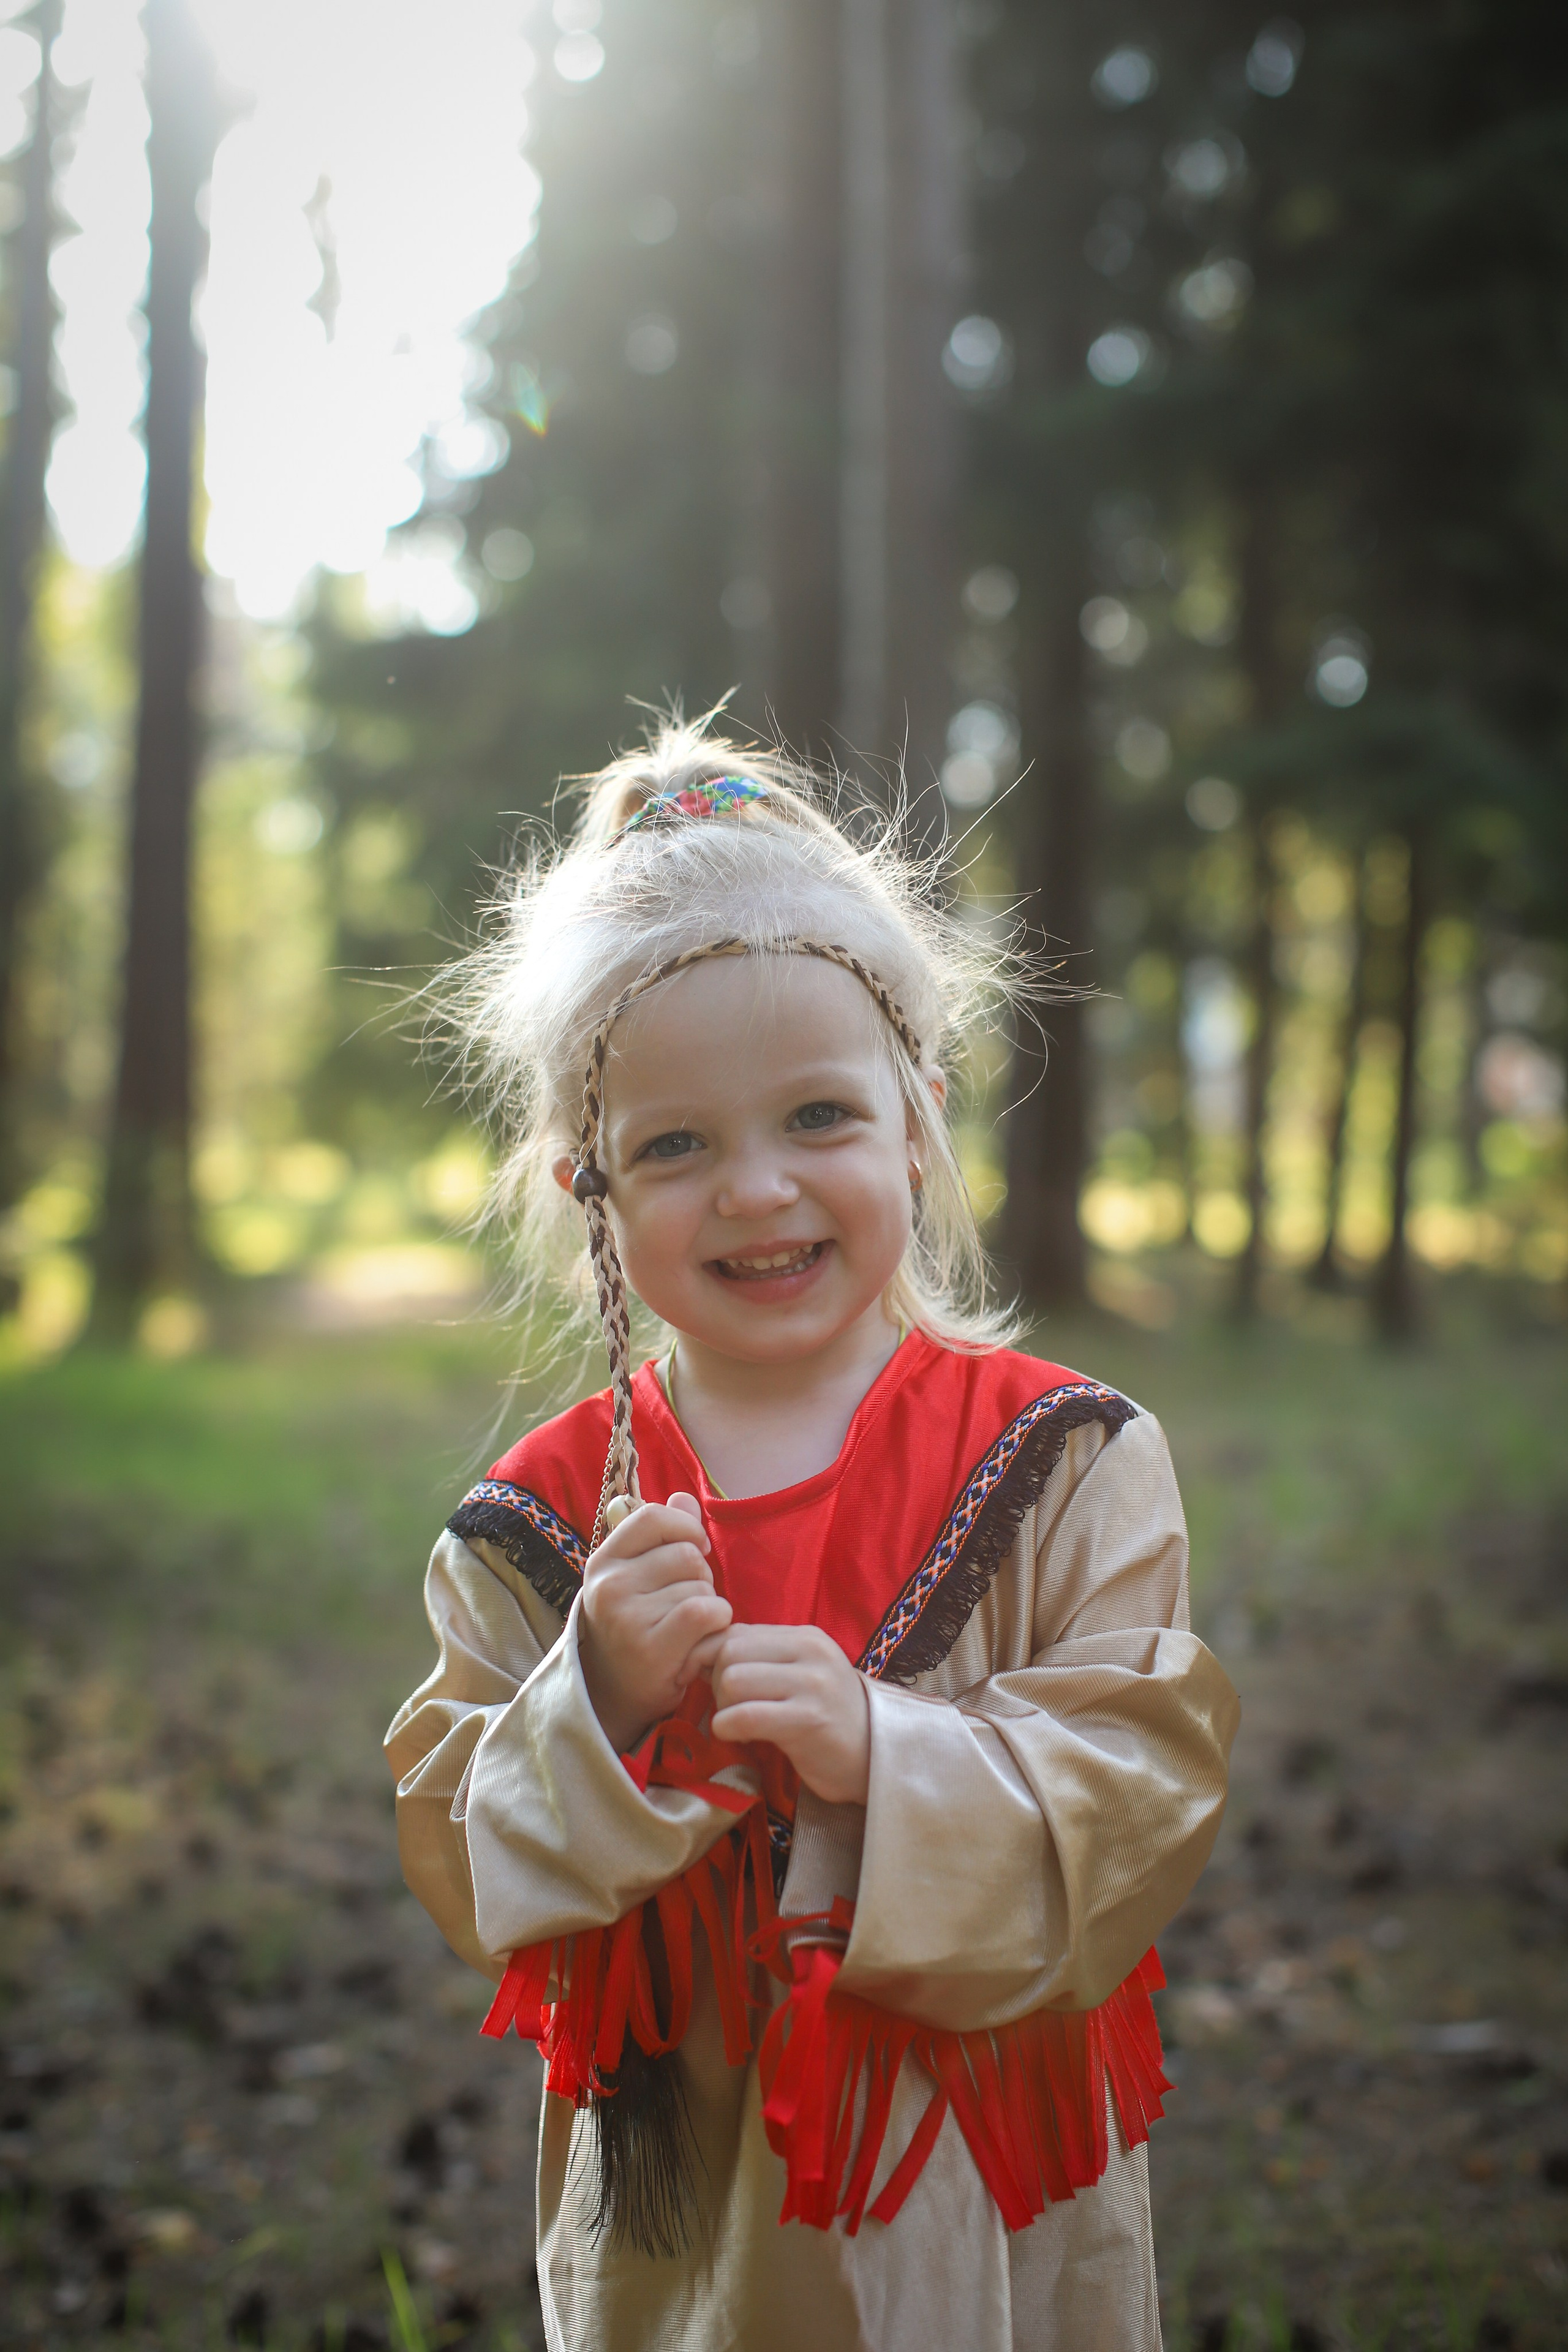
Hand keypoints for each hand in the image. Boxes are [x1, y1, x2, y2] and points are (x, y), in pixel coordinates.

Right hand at [579, 1492, 731, 1753]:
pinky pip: (706, 1612)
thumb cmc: (634, 1628)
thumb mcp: (638, 1578)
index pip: (654, 1517)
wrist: (614, 1695)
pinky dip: (717, 1624)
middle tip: (685, 1605)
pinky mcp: (651, 1647)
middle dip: (701, 1578)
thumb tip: (687, 1498)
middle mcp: (609, 1585)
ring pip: (701, 1585)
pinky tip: (702, 1640)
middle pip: (688, 1554)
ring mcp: (627, 1616)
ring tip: (687, 1629)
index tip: (695, 1550)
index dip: (686, 1528)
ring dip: (710, 1605)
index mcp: (604, 1560)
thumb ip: (663, 1535)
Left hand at [706, 1624, 870, 1806]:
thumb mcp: (797, 1675)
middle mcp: (810, 1651)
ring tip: (741, 1724)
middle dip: (716, 1684)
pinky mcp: (809, 1719)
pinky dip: (728, 1727)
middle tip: (731, 1710)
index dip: (711, 1659)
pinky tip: (742, 1737)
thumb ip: (759, 1659)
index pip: (735, 1632)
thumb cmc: (826, 1718)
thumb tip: (699, 1654)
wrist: (874, 1757)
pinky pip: (746, 1716)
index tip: (711, 1685)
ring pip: (733, 1681)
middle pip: (729, 1653)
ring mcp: (813, 1684)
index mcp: (804, 1637)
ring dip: (723, 1708)